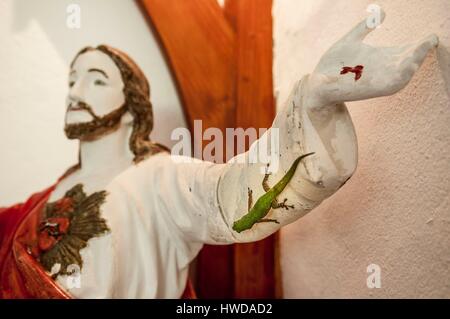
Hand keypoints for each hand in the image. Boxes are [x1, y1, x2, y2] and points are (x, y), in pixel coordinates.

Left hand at [306, 10, 438, 107]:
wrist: (317, 84)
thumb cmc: (333, 65)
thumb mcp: (350, 41)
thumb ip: (365, 27)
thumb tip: (383, 12)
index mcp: (381, 58)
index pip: (406, 51)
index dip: (420, 44)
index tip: (430, 36)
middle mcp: (383, 69)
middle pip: (409, 60)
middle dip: (421, 52)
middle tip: (430, 40)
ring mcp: (379, 79)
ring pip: (404, 72)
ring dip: (415, 61)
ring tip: (424, 48)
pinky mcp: (373, 89)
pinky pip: (393, 83)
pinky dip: (403, 74)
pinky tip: (409, 63)